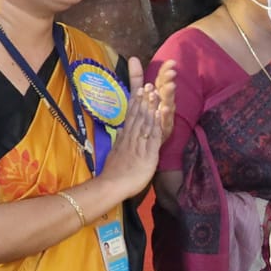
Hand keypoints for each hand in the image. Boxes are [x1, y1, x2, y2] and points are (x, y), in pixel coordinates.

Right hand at [99, 59, 173, 200]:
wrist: (111, 186)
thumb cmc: (115, 173)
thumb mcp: (116, 153)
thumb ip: (119, 140)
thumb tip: (121, 128)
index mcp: (125, 138)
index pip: (131, 116)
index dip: (136, 102)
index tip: (141, 88)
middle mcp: (131, 138)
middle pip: (138, 116)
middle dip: (144, 100)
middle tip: (149, 84)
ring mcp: (138, 145)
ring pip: (145, 122)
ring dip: (150, 107)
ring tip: (154, 92)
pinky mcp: (146, 154)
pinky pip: (152, 137)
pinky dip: (156, 124)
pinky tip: (159, 113)